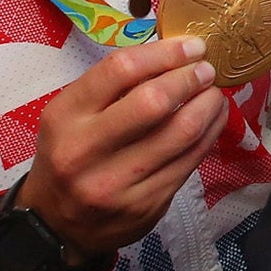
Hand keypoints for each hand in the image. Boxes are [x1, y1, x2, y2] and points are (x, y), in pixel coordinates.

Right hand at [14, 34, 229, 258]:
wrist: (56, 224)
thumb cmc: (70, 155)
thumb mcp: (72, 116)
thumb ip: (114, 87)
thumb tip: (176, 54)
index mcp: (65, 118)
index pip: (120, 70)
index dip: (165, 52)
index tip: (192, 46)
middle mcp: (85, 151)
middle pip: (154, 102)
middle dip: (191, 78)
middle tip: (207, 70)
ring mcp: (116, 183)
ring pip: (182, 132)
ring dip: (209, 105)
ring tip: (214, 92)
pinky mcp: (145, 205)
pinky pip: (191, 160)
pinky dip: (210, 132)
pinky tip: (213, 119)